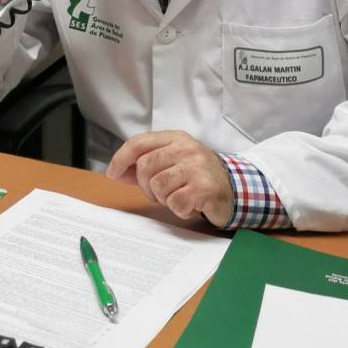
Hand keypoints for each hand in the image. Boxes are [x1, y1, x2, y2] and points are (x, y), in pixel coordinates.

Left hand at [105, 131, 232, 226]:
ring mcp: (197, 167)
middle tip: (159, 193)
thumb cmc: (197, 177)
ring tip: (178, 196)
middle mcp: (187, 148)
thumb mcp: (172, 163)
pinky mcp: (204, 188)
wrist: (234, 190)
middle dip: (145, 186)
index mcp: (176, 138)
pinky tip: (190, 204)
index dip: (121, 158)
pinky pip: (174, 203)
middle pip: (145, 166)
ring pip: (157, 186)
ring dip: (163, 199)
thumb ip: (145, 165)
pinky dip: (178, 209)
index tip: (113, 174)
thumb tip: (117, 172)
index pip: (139, 142)